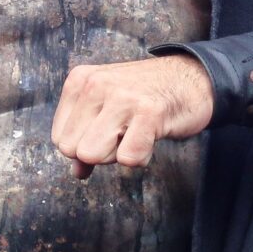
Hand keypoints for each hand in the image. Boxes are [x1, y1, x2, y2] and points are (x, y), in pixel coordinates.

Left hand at [50, 55, 212, 178]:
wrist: (193, 78)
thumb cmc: (146, 96)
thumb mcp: (106, 107)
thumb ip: (86, 136)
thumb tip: (76, 172)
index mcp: (80, 80)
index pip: (59, 137)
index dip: (83, 145)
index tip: (108, 130)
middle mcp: (96, 84)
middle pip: (72, 149)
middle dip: (99, 152)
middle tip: (124, 133)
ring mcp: (122, 97)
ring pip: (92, 154)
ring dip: (117, 155)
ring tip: (136, 132)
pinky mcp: (149, 112)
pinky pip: (128, 159)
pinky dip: (141, 157)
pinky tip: (152, 135)